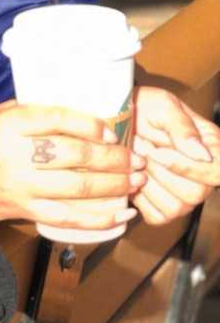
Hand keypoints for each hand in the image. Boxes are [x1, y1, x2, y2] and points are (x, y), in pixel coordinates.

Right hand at [0, 100, 144, 230]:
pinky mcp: (23, 211)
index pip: (57, 120)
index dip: (90, 125)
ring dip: (114, 187)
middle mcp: (15, 155)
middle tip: (136, 158)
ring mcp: (20, 187)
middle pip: (75, 156)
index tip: (112, 131)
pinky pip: (68, 218)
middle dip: (113, 159)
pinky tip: (121, 215)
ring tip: (136, 181)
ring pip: (77, 189)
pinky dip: (99, 219)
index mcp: (8, 124)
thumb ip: (34, 113)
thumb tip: (80, 113)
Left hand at [129, 87, 219, 224]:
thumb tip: (202, 154)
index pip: (218, 172)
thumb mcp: (163, 106)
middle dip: (160, 171)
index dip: (189, 167)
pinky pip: (157, 216)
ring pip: (177, 207)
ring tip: (136, 158)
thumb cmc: (142, 108)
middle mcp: (202, 176)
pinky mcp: (162, 209)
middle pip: (196, 193)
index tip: (158, 151)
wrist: (114, 119)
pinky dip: (140, 198)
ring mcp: (184, 195)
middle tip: (140, 148)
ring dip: (148, 181)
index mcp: (211, 148)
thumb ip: (183, 128)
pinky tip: (133, 176)